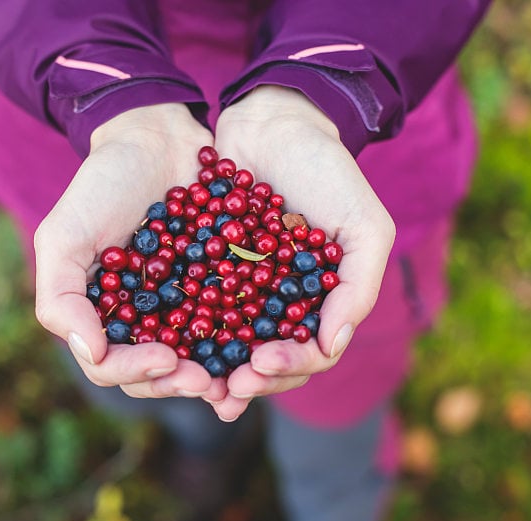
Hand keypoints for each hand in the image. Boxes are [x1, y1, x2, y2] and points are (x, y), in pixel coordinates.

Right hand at [34, 104, 222, 400]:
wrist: (158, 139)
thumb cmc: (103, 185)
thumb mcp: (64, 235)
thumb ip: (61, 298)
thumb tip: (93, 355)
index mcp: (102, 315)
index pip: (110, 365)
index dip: (136, 371)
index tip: (166, 360)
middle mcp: (142, 319)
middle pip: (157, 372)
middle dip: (180, 382)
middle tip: (208, 381)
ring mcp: (182, 306)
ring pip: (197, 358)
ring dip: (217, 374)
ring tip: (239, 376)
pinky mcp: (220, 288)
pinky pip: (232, 324)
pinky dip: (245, 342)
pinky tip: (264, 348)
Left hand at [209, 86, 395, 420]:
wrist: (273, 123)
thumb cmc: (327, 171)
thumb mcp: (363, 225)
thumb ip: (358, 287)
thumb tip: (333, 346)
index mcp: (321, 300)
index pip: (311, 351)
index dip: (290, 364)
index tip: (263, 362)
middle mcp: (282, 302)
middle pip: (267, 357)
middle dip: (251, 377)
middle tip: (229, 386)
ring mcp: (243, 287)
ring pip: (229, 343)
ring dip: (215, 368)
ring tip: (195, 380)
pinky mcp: (207, 269)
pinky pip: (195, 307)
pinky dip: (184, 330)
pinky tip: (167, 343)